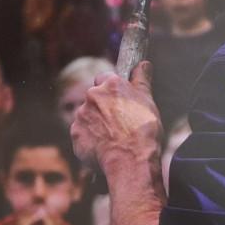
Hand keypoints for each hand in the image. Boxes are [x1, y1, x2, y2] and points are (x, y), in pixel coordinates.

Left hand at [71, 63, 162, 177]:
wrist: (130, 161)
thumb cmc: (143, 131)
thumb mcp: (148, 101)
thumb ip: (142, 80)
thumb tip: (143, 64)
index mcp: (110, 84)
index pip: (105, 78)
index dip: (113, 90)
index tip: (120, 101)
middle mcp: (92, 95)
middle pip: (95, 98)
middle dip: (104, 108)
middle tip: (119, 124)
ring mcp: (81, 114)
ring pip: (87, 116)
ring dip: (96, 124)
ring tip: (113, 140)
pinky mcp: (76, 133)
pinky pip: (82, 134)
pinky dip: (90, 140)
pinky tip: (104, 149)